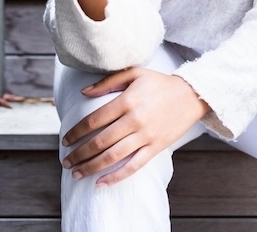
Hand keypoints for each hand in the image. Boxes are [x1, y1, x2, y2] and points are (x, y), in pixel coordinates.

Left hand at [60, 68, 210, 187]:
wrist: (191, 95)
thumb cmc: (160, 83)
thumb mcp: (134, 73)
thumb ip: (107, 82)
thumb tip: (83, 93)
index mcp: (127, 100)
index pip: (94, 120)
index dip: (76, 132)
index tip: (65, 140)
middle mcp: (134, 120)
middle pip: (100, 141)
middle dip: (79, 154)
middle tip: (66, 162)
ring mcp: (146, 136)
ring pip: (113, 156)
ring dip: (91, 167)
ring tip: (76, 173)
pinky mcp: (156, 148)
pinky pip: (133, 166)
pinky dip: (116, 177)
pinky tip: (101, 183)